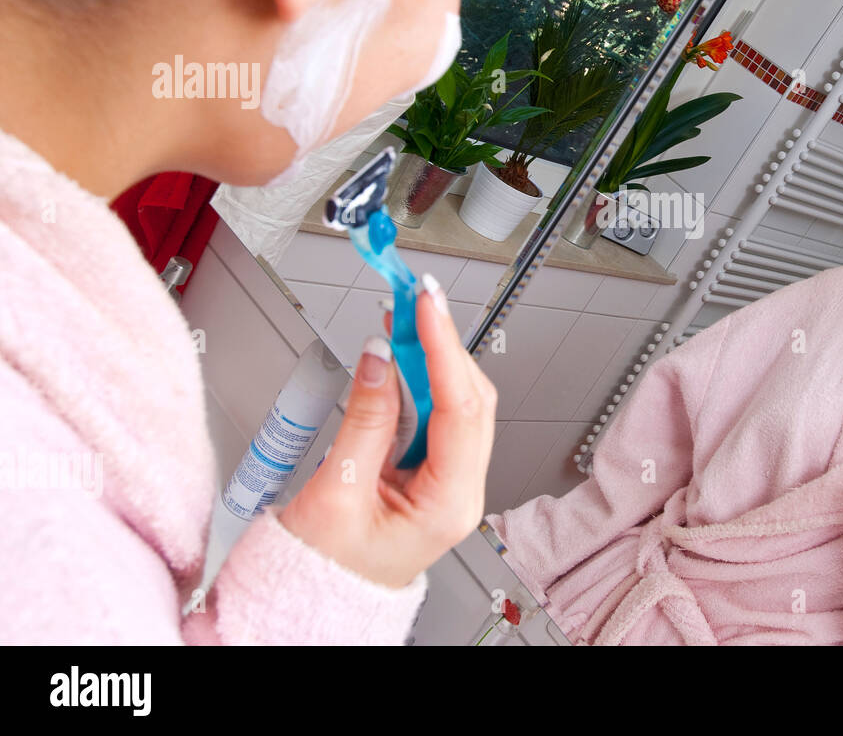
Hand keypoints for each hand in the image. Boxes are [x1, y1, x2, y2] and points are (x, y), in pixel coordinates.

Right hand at [277, 281, 497, 587]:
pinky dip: (419, 380)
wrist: (310, 604)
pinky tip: (402, 355)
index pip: (462, 409)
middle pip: (470, 400)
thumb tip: (380, 358)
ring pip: (456, 402)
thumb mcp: (336, 492)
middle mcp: (460, 492)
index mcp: (449, 505)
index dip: (444, 349)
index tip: (427, 306)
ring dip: (431, 357)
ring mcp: (449, 482)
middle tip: (415, 299)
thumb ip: (364, 419)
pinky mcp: (431, 472)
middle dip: (442, 344)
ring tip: (405, 316)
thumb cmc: (321, 573)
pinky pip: (436, 415)